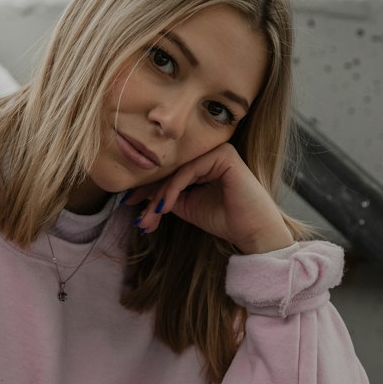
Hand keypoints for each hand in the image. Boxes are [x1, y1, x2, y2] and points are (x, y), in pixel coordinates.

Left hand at [128, 142, 293, 253]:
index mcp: (204, 164)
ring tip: (150, 217)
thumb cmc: (225, 220)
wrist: (252, 231)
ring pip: (177, 171)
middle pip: (171, 170)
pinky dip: (173, 190)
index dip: (149, 189)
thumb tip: (142, 196)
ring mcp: (218, 151)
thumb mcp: (188, 207)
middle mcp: (210, 154)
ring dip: (159, 196)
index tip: (130, 205)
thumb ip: (169, 196)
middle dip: (151, 196)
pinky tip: (164, 207)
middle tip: (138, 218)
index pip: (171, 173)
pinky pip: (188, 170)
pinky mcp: (223, 154)